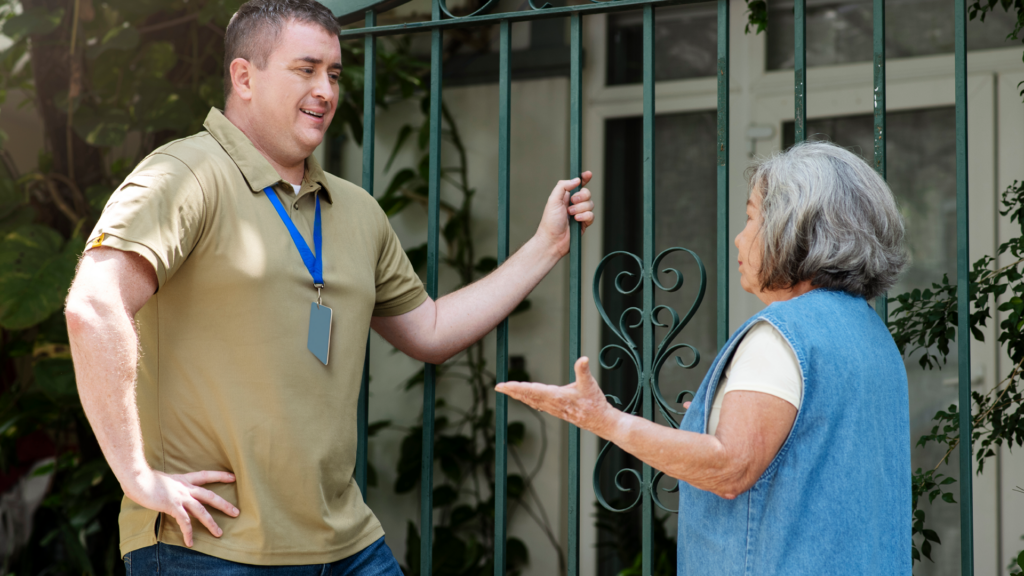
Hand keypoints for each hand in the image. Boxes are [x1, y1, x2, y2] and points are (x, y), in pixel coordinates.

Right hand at [125, 469, 239, 546]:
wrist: (137, 477)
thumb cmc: (144, 478)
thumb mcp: (161, 479)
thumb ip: (169, 485)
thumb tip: (167, 490)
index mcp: (183, 479)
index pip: (206, 475)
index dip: (220, 476)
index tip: (233, 477)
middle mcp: (185, 487)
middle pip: (210, 496)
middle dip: (224, 504)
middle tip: (236, 512)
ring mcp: (180, 496)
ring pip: (201, 511)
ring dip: (211, 523)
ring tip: (218, 533)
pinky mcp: (172, 505)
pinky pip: (184, 521)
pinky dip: (188, 532)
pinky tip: (190, 542)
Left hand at [496, 357, 619, 438]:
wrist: (600, 421)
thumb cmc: (594, 403)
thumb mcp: (590, 384)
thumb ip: (584, 370)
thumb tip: (583, 358)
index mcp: (556, 397)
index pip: (532, 390)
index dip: (517, 387)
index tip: (505, 386)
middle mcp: (551, 403)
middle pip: (527, 396)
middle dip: (512, 391)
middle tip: (498, 387)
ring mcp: (552, 408)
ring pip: (530, 400)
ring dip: (517, 395)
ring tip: (506, 390)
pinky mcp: (556, 409)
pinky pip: (536, 403)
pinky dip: (527, 399)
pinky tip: (524, 398)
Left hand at [535, 171, 594, 256]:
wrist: (553, 240)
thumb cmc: (550, 222)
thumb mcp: (553, 200)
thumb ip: (563, 186)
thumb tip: (576, 179)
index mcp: (565, 197)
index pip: (577, 185)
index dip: (584, 178)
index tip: (588, 174)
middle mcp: (573, 204)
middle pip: (587, 193)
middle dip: (581, 197)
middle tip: (572, 202)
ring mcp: (579, 213)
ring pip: (590, 204)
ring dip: (580, 209)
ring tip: (571, 215)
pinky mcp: (584, 223)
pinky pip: (591, 215)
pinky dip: (584, 217)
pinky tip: (577, 221)